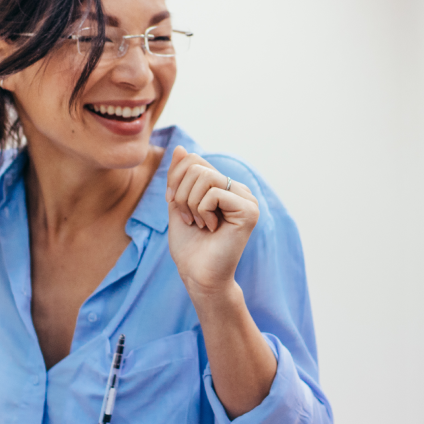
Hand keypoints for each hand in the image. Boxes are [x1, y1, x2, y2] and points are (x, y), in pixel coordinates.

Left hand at [165, 146, 258, 297]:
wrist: (198, 276)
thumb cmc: (190, 246)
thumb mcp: (177, 204)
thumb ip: (179, 177)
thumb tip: (182, 147)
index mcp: (224, 187)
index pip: (194, 160)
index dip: (175, 179)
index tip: (174, 204)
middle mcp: (238, 190)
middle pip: (197, 166)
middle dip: (181, 194)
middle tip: (189, 219)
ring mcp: (246, 199)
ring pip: (204, 178)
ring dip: (191, 204)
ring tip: (200, 224)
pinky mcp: (249, 210)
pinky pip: (214, 193)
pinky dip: (203, 211)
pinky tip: (212, 228)